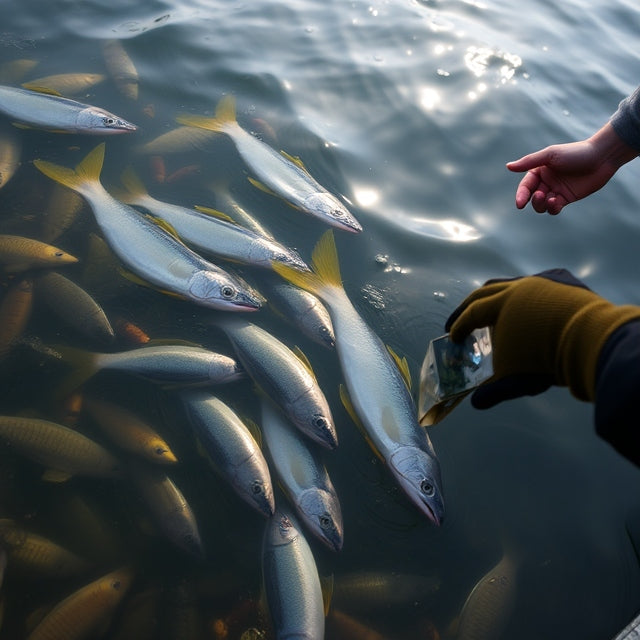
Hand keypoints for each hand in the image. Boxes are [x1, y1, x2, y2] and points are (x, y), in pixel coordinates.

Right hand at [445, 270, 639, 407]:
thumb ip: (496, 389)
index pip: (472, 314)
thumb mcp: (517, 378)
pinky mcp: (562, 281)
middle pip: (485, 292)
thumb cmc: (547, 359)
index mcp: (500, 305)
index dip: (460, 326)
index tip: (453, 336)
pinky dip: (526, 295)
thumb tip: (477, 402)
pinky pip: (538, 283)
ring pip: (510, 283)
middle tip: (459, 319)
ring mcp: (541, 282)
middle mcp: (518, 288)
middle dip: (468, 307)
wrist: (593, 340)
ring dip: (496, 296)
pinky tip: (528, 304)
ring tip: (491, 307)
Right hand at [507, 123, 637, 214]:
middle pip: (532, 197)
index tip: (520, 203)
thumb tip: (508, 166)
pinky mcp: (567, 198)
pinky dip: (552, 208)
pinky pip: (554, 208)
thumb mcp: (550, 155)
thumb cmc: (576, 153)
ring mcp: (556, 190)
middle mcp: (547, 181)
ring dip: (542, 205)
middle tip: (542, 195)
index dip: (522, 195)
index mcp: (540, 171)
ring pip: (542, 205)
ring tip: (551, 199)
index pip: (526, 186)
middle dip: (534, 200)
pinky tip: (556, 203)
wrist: (601, 157)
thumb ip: (529, 161)